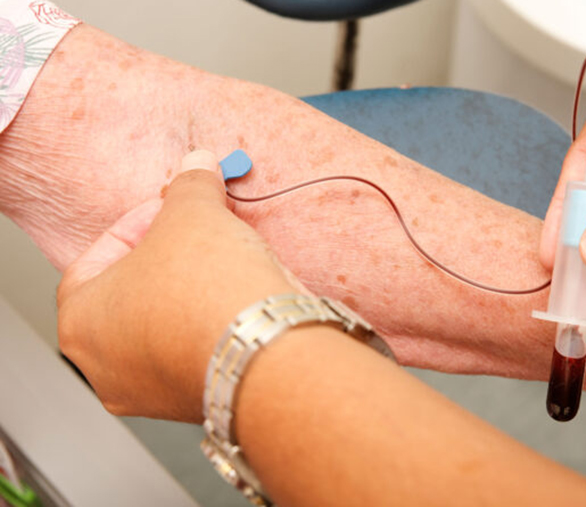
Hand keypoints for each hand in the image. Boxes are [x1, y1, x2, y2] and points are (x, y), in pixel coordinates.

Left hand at [57, 151, 296, 421]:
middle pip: (132, 292)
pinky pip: (195, 351)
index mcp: (80, 322)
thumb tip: (196, 167)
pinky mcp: (194, 402)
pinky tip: (238, 301)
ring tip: (224, 264)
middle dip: (167, 256)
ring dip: (190, 291)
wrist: (269, 355)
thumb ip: (189, 186)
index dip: (139, 222)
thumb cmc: (210, 295)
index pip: (98, 256)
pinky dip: (210, 324)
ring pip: (164, 325)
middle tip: (197, 233)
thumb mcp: (194, 214)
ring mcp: (150, 392)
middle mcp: (105, 367)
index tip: (170, 208)